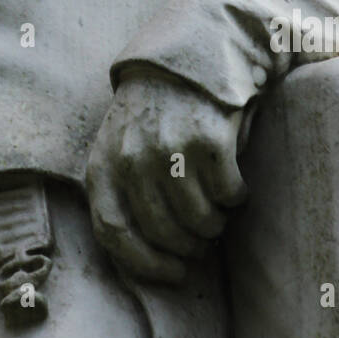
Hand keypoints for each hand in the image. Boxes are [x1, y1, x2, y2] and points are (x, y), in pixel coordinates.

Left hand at [86, 68, 247, 284]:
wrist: (180, 64)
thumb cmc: (148, 120)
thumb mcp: (116, 151)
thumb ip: (120, 196)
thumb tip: (145, 260)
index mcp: (103, 164)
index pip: (112, 231)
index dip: (144, 263)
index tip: (174, 273)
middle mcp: (133, 158)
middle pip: (162, 232)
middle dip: (188, 248)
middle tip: (201, 243)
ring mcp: (171, 149)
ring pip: (200, 220)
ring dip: (214, 225)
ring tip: (216, 212)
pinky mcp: (209, 140)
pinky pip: (229, 195)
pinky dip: (235, 198)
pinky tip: (231, 185)